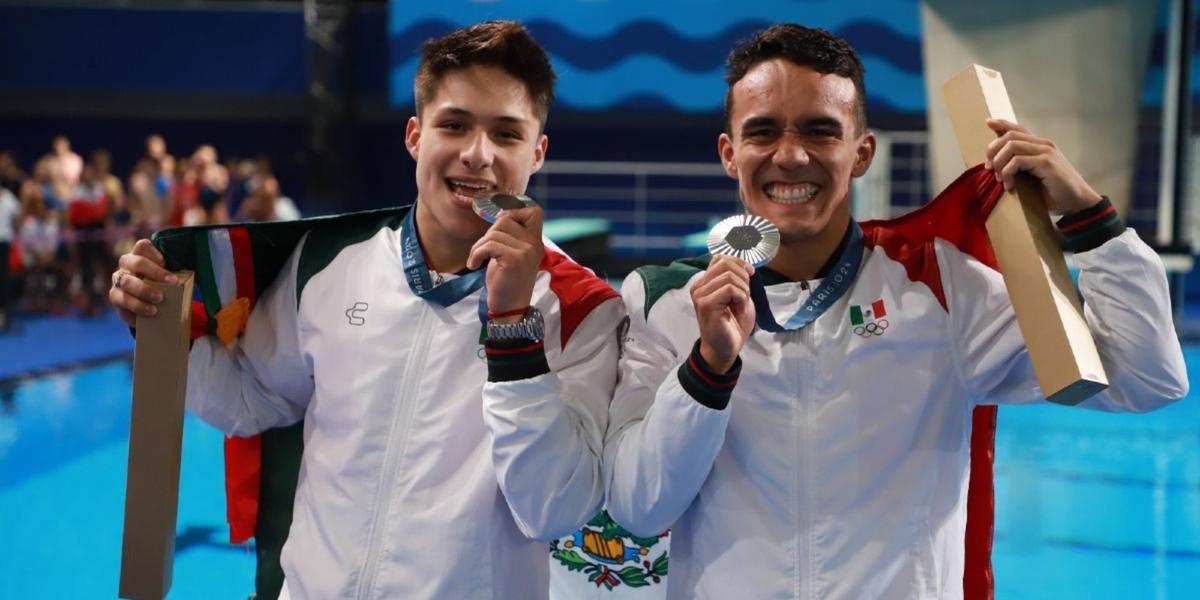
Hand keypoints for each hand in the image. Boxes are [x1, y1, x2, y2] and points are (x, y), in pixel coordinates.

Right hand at [109, 238, 178, 326]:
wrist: (146, 300)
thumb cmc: (161, 282)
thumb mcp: (167, 274)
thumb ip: (174, 271)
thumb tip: (188, 277)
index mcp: (139, 254)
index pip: (143, 246)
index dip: (155, 254)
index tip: (166, 264)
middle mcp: (126, 264)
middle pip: (136, 263)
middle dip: (154, 275)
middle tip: (169, 288)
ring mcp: (118, 280)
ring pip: (126, 284)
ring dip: (142, 295)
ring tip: (155, 309)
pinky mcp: (115, 297)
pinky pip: (122, 304)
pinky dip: (136, 312)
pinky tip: (148, 316)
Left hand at [467, 205, 543, 322]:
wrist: (509, 309)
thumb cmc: (507, 283)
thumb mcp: (513, 255)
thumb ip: (510, 237)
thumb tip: (500, 215)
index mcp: (536, 242)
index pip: (534, 211)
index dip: (514, 212)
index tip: (500, 227)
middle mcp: (534, 244)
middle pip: (506, 219)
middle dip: (489, 233)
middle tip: (483, 251)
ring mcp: (526, 251)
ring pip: (494, 232)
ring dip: (479, 245)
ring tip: (477, 259)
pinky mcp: (514, 260)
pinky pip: (489, 245)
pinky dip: (476, 253)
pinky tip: (474, 265)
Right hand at [691, 255, 755, 372]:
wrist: (726, 349)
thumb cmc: (732, 324)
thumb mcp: (738, 296)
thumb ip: (737, 279)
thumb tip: (745, 265)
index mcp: (705, 282)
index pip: (720, 258)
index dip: (739, 263)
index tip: (750, 274)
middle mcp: (699, 286)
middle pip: (725, 263)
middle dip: (742, 277)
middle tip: (744, 295)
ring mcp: (700, 295)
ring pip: (729, 275)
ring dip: (743, 290)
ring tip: (740, 305)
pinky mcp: (705, 304)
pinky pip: (729, 288)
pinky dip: (741, 297)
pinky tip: (738, 309)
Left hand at [984, 119, 1102, 213]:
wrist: (1077, 202)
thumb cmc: (1053, 191)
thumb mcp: (1033, 175)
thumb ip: (1019, 165)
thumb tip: (996, 162)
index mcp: (1040, 145)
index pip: (1018, 129)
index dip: (1002, 124)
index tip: (988, 123)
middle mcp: (1044, 144)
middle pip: (1010, 136)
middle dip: (993, 150)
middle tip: (989, 168)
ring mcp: (1046, 152)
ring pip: (1012, 146)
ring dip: (999, 163)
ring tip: (999, 178)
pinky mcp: (1046, 163)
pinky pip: (1018, 161)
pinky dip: (1008, 172)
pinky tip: (1009, 185)